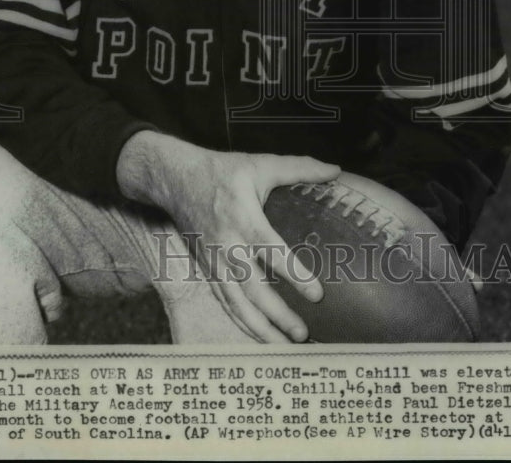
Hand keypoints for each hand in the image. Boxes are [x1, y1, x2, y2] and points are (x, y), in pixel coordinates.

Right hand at [116, 132, 339, 342]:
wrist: (174, 179)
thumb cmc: (221, 171)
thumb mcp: (260, 163)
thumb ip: (299, 167)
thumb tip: (335, 170)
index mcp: (243, 218)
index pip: (271, 251)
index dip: (294, 274)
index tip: (317, 294)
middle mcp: (228, 245)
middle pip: (253, 288)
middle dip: (278, 315)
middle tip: (303, 334)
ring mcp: (215, 261)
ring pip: (237, 303)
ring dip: (260, 328)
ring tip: (285, 348)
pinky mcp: (207, 268)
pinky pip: (225, 301)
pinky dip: (242, 322)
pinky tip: (259, 336)